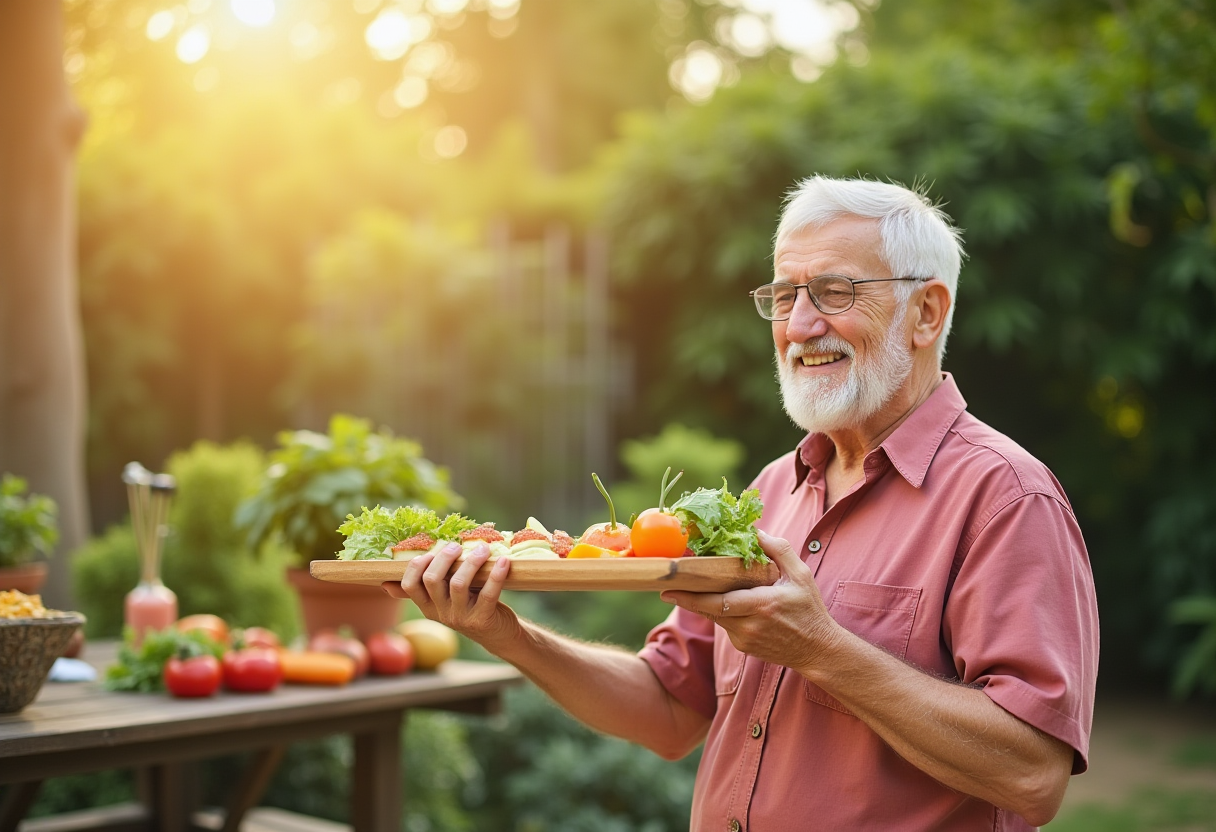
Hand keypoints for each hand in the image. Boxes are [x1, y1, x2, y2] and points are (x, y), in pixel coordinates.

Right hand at [396, 542, 520, 649]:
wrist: (498, 635)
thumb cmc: (469, 608)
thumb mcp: (443, 603)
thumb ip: (422, 591)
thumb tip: (386, 584)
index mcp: (428, 607)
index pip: (410, 585)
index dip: (416, 565)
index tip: (431, 551)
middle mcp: (441, 614)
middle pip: (432, 580)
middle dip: (443, 558)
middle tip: (456, 546)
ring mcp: (461, 617)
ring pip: (458, 584)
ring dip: (471, 561)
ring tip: (483, 548)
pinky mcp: (483, 619)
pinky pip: (488, 593)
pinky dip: (496, 575)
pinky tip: (503, 562)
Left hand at [660, 529, 842, 673]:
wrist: (818, 650)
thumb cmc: (810, 610)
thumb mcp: (801, 576)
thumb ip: (780, 551)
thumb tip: (757, 532)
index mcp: (761, 605)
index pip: (718, 601)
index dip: (691, 597)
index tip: (668, 589)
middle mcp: (748, 625)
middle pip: (708, 610)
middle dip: (687, 598)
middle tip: (666, 587)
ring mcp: (744, 639)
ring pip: (715, 617)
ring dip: (705, 603)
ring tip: (695, 587)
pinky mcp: (743, 647)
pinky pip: (725, 625)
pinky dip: (722, 612)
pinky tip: (727, 602)